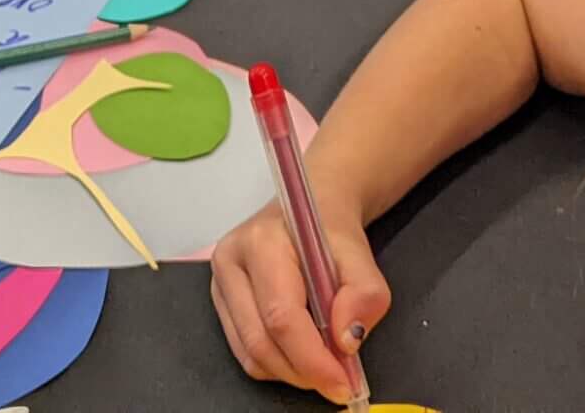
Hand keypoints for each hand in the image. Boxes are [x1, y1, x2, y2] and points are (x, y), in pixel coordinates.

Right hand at [209, 197, 390, 403]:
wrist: (313, 201)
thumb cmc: (331, 225)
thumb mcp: (360, 252)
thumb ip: (364, 293)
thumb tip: (347, 340)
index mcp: (261, 241)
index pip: (281, 316)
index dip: (312, 358)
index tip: (344, 382)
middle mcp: (230, 261)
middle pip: (260, 341)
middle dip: (303, 371)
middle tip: (340, 381)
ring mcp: (220, 283)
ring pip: (250, 354)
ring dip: (291, 370)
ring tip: (324, 361)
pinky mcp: (222, 301)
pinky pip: (245, 351)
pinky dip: (278, 362)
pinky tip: (302, 349)